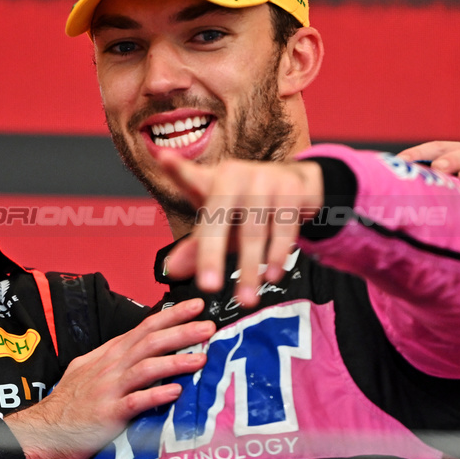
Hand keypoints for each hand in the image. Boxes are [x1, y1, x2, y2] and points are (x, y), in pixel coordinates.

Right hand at [5, 298, 213, 458]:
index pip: (144, 328)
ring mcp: (109, 390)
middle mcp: (110, 368)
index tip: (195, 306)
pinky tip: (175, 391)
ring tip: (200, 358)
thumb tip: (141, 349)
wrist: (42, 432)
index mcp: (109, 356)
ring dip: (175, 361)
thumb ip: (115, 360)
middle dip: (182, 332)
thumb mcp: (88, 372)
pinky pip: (135, 401)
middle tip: (209, 326)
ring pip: (146, 367)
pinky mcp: (108, 414)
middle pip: (150, 342)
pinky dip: (156, 395)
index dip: (171, 315)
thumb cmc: (69, 406)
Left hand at [157, 150, 322, 307]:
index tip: (162, 158)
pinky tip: (272, 276)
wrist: (297, 184)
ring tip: (246, 300)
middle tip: (208, 287)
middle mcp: (235, 175)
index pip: (190, 175)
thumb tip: (170, 271)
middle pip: (218, 218)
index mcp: (211, 181)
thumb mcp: (221, 224)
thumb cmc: (247, 206)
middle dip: (212, 255)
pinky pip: (283, 228)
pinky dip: (277, 255)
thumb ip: (196, 248)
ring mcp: (264, 179)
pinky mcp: (291, 189)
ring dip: (250, 268)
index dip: (176, 168)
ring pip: (253, 230)